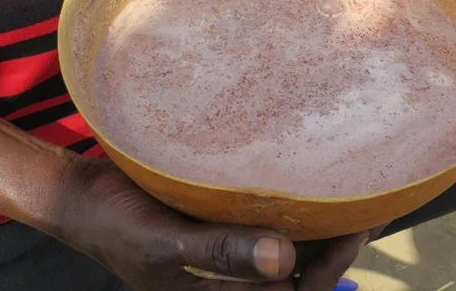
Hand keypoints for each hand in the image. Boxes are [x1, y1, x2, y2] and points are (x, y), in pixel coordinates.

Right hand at [62, 158, 382, 289]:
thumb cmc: (118, 226)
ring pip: (291, 243)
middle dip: (337, 244)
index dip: (330, 271)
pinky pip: (271, 217)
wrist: (86, 197)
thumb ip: (220, 254)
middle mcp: (235, 279)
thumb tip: (283, 260)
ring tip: (353, 186)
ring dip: (321, 222)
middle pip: (301, 271)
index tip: (354, 229)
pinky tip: (311, 176)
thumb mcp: (165, 246)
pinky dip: (294, 203)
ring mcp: (233, 249)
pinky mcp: (227, 220)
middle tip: (368, 201)